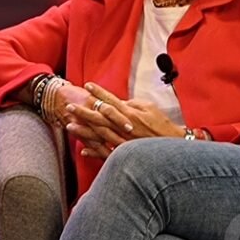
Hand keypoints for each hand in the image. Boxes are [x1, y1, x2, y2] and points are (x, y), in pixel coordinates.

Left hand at [63, 83, 185, 158]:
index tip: (87, 85)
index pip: (111, 100)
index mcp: (130, 113)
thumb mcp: (150, 108)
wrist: (171, 149)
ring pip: (99, 134)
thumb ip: (133, 104)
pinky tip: (82, 150)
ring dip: (84, 130)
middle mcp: (123, 126)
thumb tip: (120, 102)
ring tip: (69, 125)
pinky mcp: (123, 153)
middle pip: (100, 117)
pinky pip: (106, 153)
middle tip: (69, 106)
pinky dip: (95, 152)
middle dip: (83, 111)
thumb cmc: (162, 126)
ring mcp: (122, 141)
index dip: (99, 92)